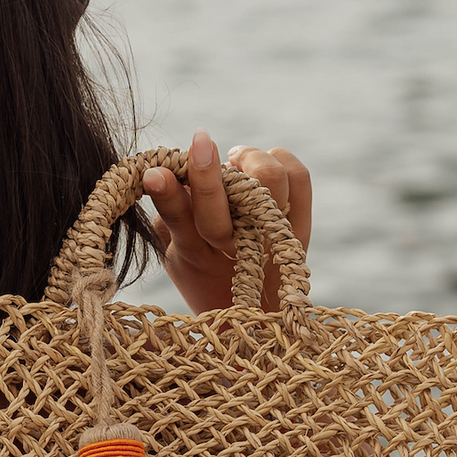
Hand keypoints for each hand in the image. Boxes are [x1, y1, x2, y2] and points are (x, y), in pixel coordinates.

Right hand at [142, 131, 311, 315]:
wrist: (255, 315)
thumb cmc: (205, 275)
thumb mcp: (177, 252)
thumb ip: (170, 215)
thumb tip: (159, 172)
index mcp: (194, 256)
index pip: (178, 219)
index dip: (168, 194)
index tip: (155, 172)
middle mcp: (236, 251)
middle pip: (221, 208)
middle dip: (206, 173)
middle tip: (200, 141)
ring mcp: (272, 240)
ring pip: (268, 182)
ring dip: (248, 159)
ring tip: (235, 160)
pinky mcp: (300, 229)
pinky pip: (298, 176)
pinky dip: (278, 157)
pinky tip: (256, 168)